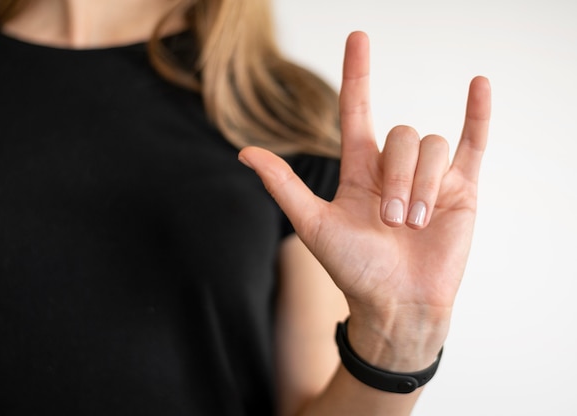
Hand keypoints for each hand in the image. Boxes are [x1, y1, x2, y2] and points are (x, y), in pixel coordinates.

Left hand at [238, 32, 490, 369]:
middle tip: (391, 220)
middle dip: (396, 177)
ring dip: (421, 185)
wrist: (396, 304)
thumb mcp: (315, 224)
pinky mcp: (461, 188)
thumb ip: (284, 185)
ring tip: (414, 225)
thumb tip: (244, 151)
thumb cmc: (354, 269)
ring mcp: (428, 176)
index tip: (357, 38)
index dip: (357, 74)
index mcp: (359, 170)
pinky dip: (479, 114)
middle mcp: (393, 168)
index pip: (358, 109)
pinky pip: (473, 142)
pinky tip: (478, 85)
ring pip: (430, 145)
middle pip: (400, 135)